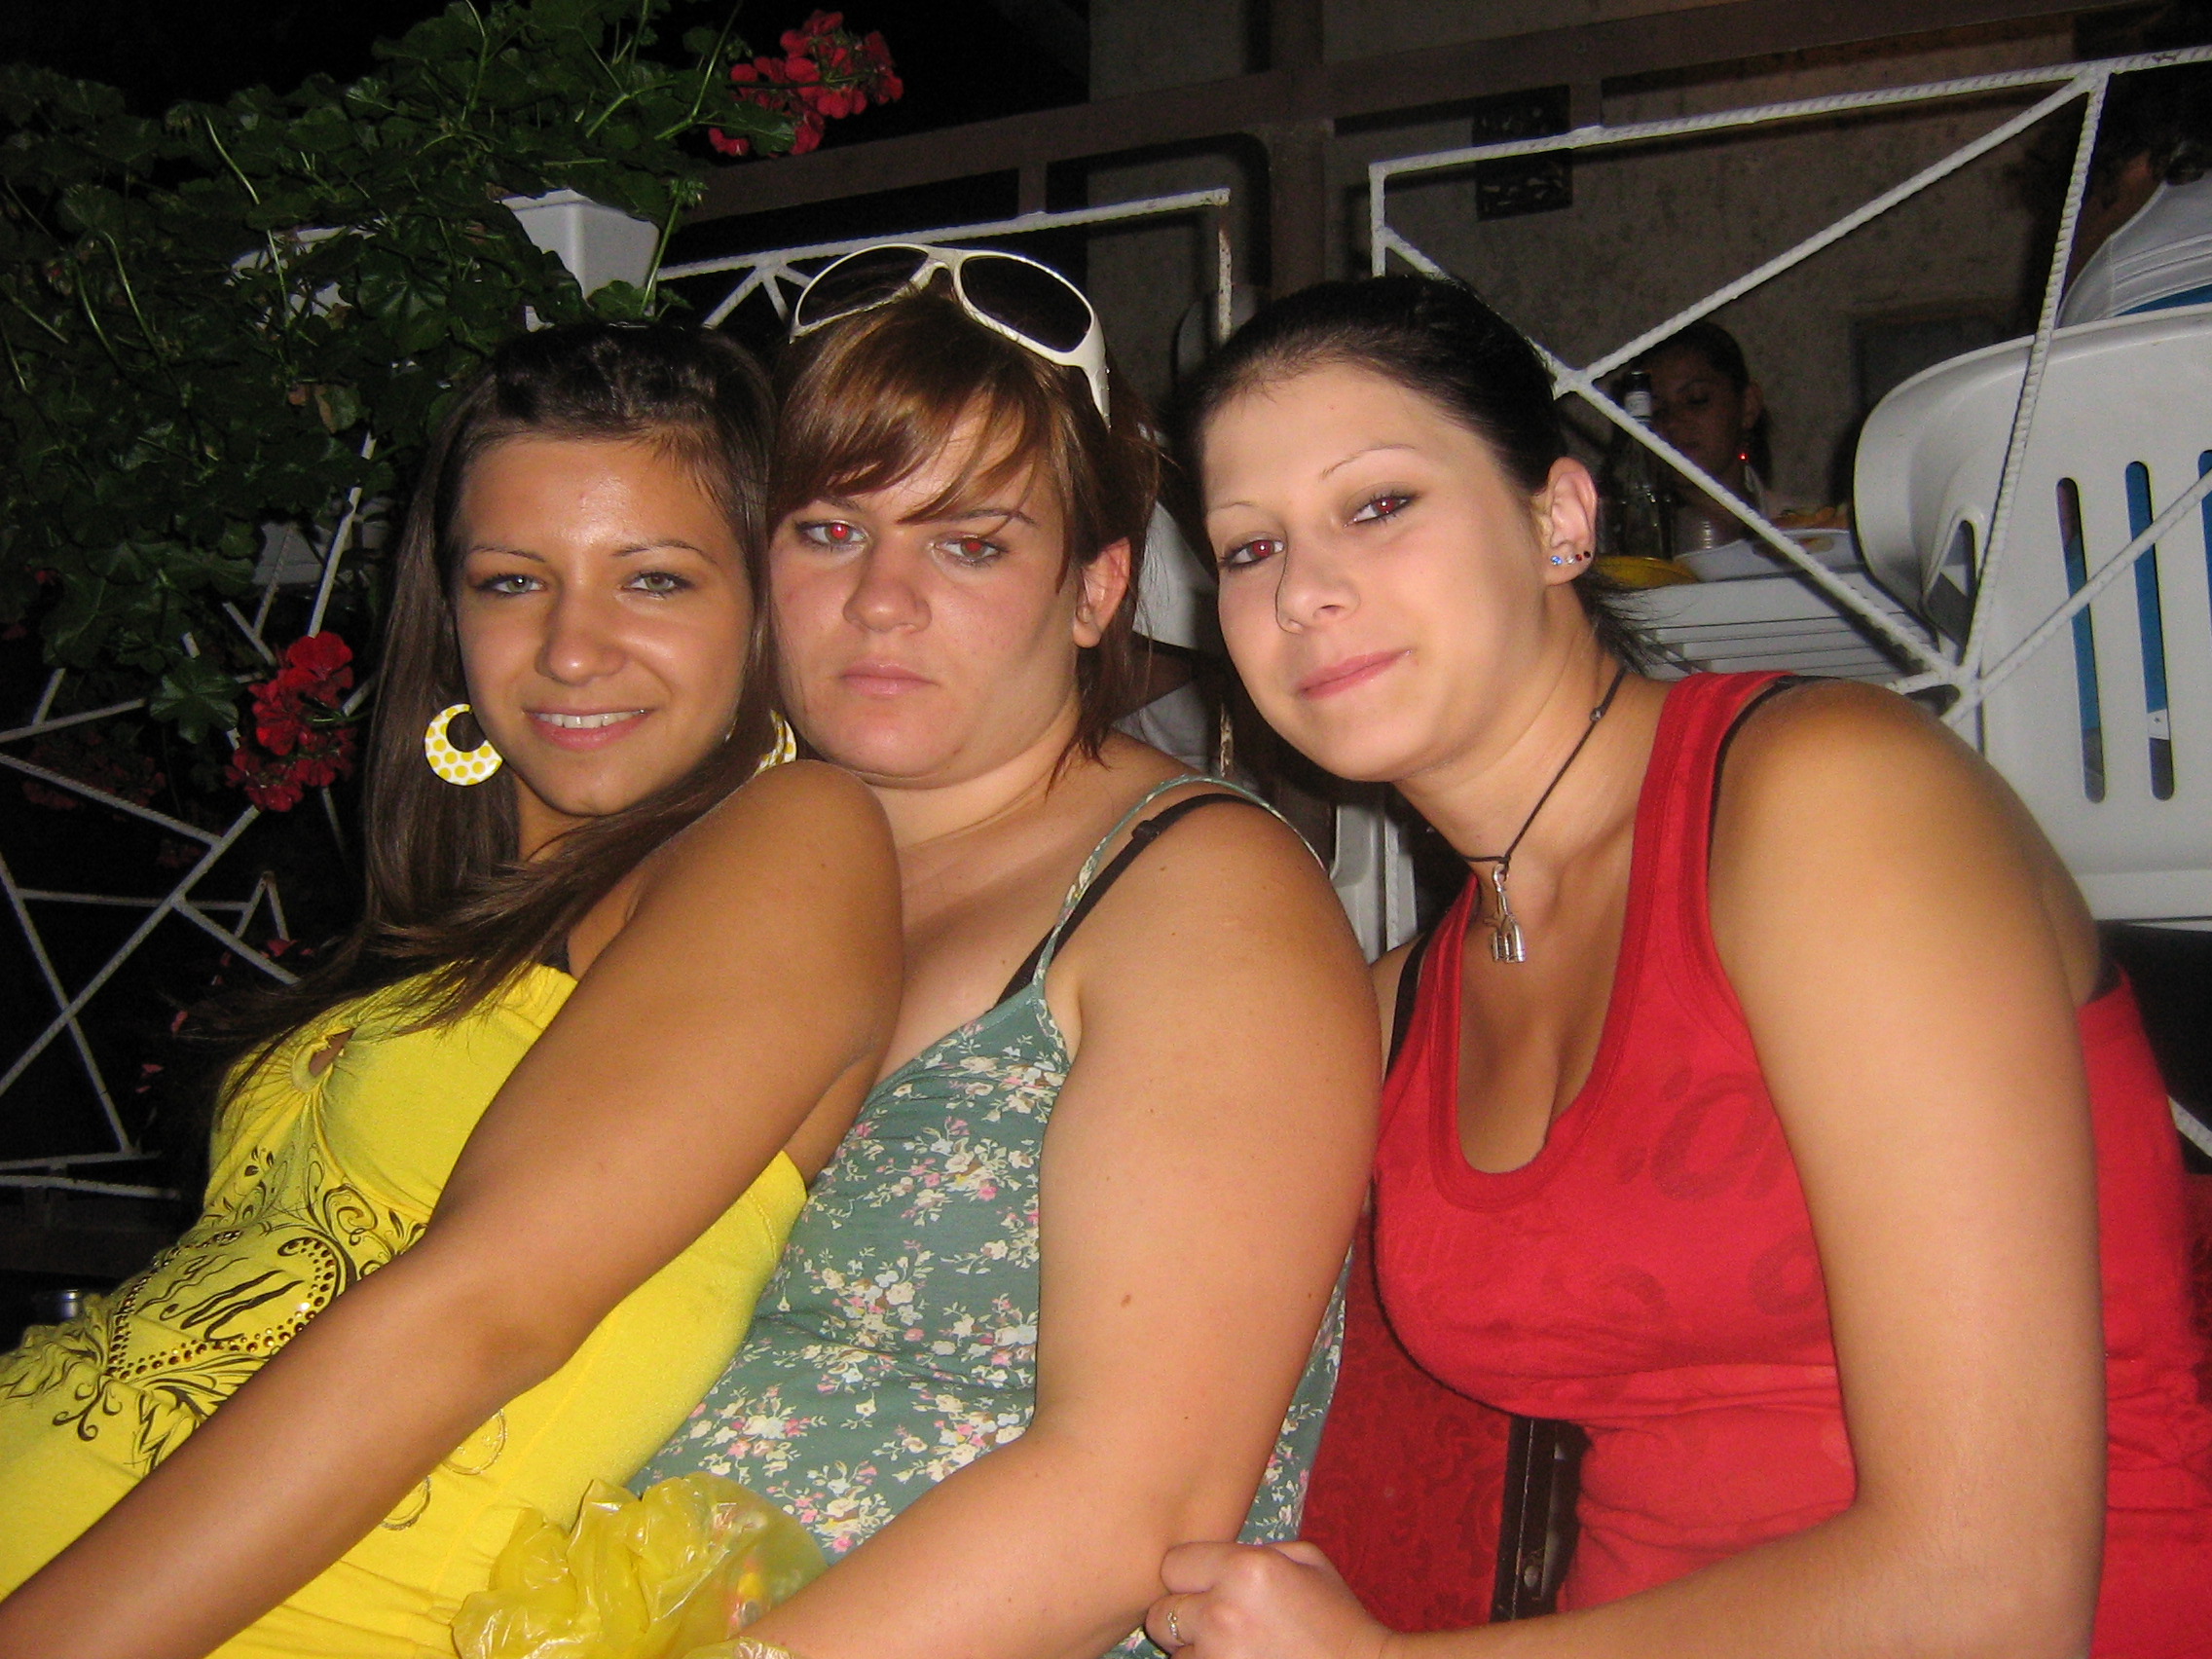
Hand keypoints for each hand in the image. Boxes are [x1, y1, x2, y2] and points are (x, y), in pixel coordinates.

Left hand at [1145, 1541, 1393, 1658]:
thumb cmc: (1338, 1619)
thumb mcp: (1308, 1561)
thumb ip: (1256, 1550)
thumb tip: (1218, 1557)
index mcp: (1245, 1570)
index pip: (1172, 1564)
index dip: (1188, 1576)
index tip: (1206, 1586)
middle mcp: (1223, 1612)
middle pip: (1161, 1614)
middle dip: (1183, 1618)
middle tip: (1215, 1623)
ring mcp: (1219, 1657)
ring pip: (1175, 1655)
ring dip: (1196, 1653)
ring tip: (1235, 1649)